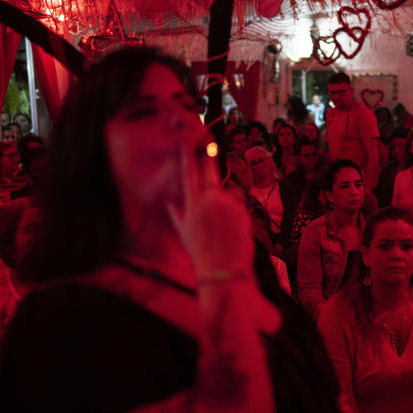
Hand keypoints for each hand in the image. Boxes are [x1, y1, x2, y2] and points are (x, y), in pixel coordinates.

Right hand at [168, 146, 254, 280]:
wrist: (223, 270)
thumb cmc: (201, 253)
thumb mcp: (184, 233)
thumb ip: (176, 213)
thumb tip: (169, 200)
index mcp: (192, 204)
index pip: (188, 174)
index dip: (188, 156)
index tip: (187, 142)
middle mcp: (209, 199)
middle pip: (210, 171)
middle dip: (208, 157)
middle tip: (208, 144)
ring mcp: (228, 203)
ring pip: (228, 195)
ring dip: (226, 205)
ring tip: (223, 229)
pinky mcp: (243, 210)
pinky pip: (239, 207)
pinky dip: (236, 216)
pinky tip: (233, 232)